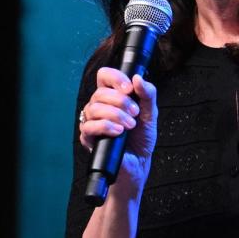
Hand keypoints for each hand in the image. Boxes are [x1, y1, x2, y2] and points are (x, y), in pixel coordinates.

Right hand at [78, 68, 157, 185]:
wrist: (139, 161)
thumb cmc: (142, 136)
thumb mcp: (150, 112)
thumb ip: (148, 94)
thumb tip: (138, 78)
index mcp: (112, 96)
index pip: (104, 76)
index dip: (115, 78)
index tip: (129, 88)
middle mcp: (99, 106)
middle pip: (100, 92)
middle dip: (120, 101)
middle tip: (135, 113)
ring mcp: (91, 121)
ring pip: (94, 108)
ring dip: (116, 115)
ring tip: (130, 125)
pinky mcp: (88, 137)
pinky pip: (89, 126)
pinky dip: (106, 126)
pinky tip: (118, 132)